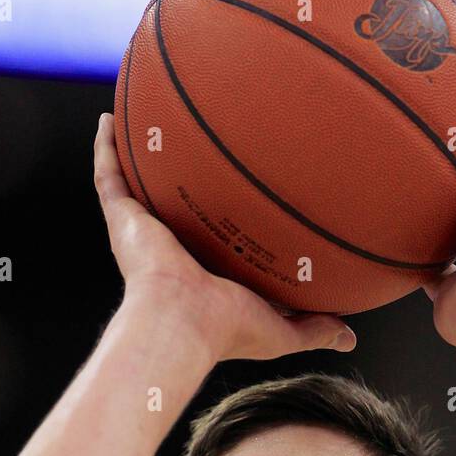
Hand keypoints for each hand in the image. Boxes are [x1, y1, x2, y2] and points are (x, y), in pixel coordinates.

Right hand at [93, 113, 355, 362]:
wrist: (184, 323)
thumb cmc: (229, 330)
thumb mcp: (283, 329)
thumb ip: (315, 327)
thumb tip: (350, 337)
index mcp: (205, 271)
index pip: (216, 238)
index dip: (227, 217)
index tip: (243, 191)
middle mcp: (173, 248)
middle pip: (177, 204)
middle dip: (183, 178)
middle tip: (198, 143)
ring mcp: (144, 232)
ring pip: (139, 184)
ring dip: (137, 155)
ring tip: (143, 118)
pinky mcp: (123, 220)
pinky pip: (109, 176)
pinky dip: (105, 148)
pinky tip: (108, 119)